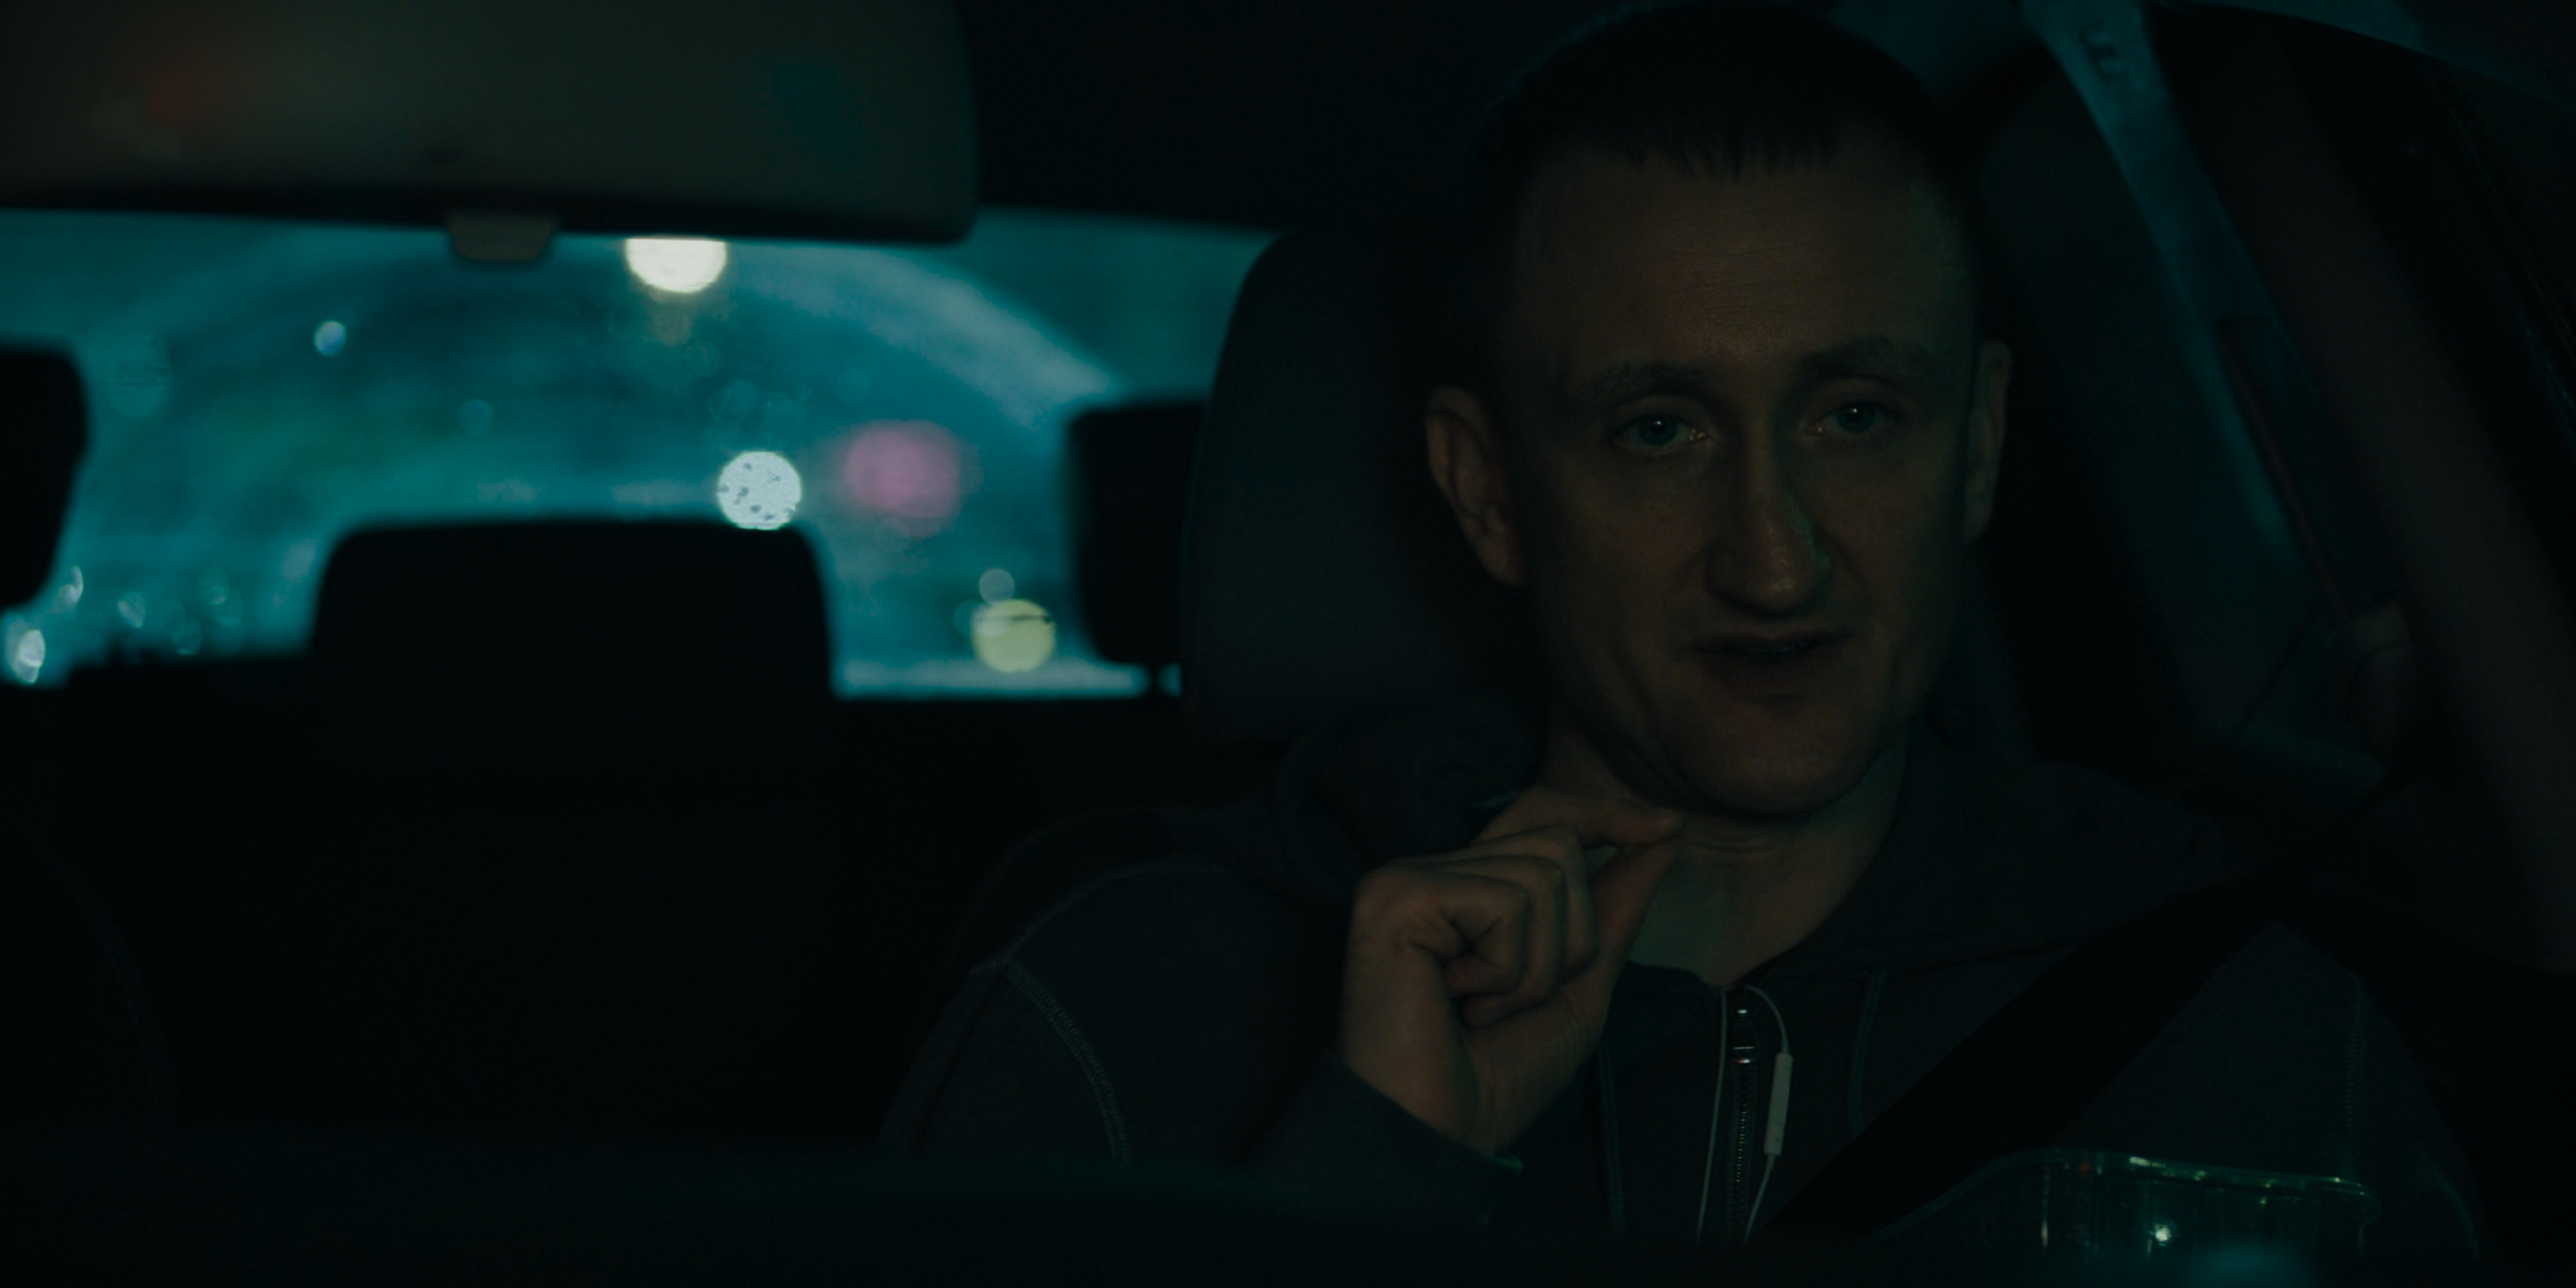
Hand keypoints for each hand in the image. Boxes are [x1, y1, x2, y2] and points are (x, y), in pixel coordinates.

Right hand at [1334, 787, 1682, 1154]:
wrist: (1435, 1138)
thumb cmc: (1493, 1079)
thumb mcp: (1577, 990)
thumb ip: (1612, 915)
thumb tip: (1659, 841)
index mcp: (1463, 889)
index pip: (1538, 815)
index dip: (1601, 815)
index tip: (1667, 828)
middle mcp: (1429, 872)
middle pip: (1556, 845)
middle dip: (1571, 937)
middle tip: (1510, 1000)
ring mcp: (1408, 880)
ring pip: (1542, 875)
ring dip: (1538, 965)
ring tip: (1482, 1007)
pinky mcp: (1399, 897)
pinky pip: (1508, 905)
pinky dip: (1508, 971)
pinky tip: (1458, 1000)